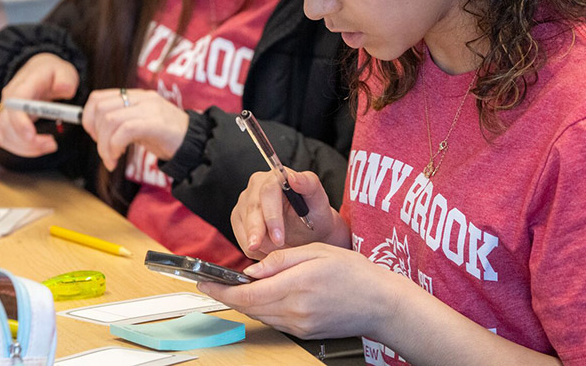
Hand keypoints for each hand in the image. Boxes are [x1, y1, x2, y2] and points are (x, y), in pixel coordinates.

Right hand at [0, 53, 78, 156]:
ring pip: (6, 136)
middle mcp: (9, 100)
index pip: (15, 104)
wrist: (40, 72)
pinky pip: (7, 140)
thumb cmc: (53, 73)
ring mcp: (6, 112)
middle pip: (7, 124)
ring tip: (51, 145)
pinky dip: (23, 149)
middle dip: (27, 140)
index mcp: (23, 85)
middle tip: (52, 144)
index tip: (32, 135)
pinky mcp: (7, 123)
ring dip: (27, 147)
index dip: (20, 122)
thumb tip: (65, 88)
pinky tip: (40, 147)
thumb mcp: (64, 71)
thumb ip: (66, 79)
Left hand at [81, 88, 189, 170]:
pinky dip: (114, 147)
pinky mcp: (156, 123)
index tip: (94, 136)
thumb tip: (96, 131)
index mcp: (136, 96)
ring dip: (104, 145)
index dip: (88, 117)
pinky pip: (125, 130)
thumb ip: (121, 123)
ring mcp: (149, 109)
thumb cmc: (167, 137)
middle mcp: (142, 98)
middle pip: (101, 108)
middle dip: (95, 134)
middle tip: (104, 151)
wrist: (195, 144)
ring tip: (111, 159)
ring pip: (110, 120)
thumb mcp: (140, 125)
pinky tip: (117, 158)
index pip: (99, 98)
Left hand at [199, 243, 402, 339]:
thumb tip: (251, 270)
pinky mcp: (304, 334)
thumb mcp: (317, 251)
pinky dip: (264, 308)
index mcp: (296, 286)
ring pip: (260, 316)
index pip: (247, 294)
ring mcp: (300, 326)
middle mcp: (295, 311)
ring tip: (242, 287)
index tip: (204, 283)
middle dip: (229, 296)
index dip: (221, 291)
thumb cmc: (355, 273)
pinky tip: (268, 295)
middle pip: (249, 308)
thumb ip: (281, 259)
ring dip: (247, 302)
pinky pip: (275, 321)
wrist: (381, 304)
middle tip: (215, 283)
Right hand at [230, 169, 348, 258]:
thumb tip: (293, 178)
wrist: (310, 230)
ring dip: (260, 245)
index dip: (272, 217)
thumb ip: (309, 184)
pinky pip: (241, 237)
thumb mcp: (318, 201)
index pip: (268, 193)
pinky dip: (255, 249)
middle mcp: (256, 186)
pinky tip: (271, 251)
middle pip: (251, 209)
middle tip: (272, 253)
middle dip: (260, 234)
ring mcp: (245, 202)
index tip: (279, 238)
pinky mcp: (238, 218)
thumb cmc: (315, 214)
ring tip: (280, 253)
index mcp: (276, 177)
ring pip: (244, 225)